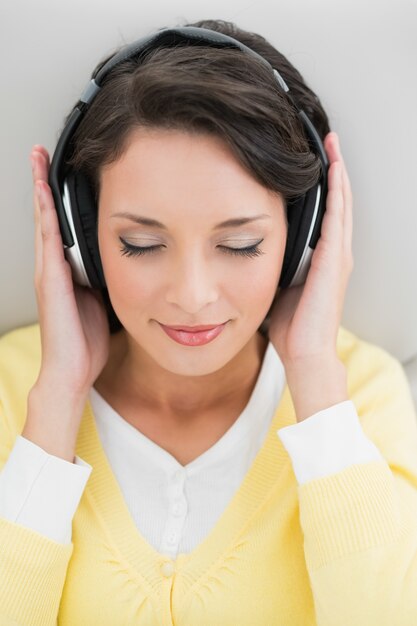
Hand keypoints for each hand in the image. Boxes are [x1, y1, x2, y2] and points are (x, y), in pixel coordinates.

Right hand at [30, 145, 109, 395]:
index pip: (62, 225)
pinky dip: (44, 213)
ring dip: (40, 188)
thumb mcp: (102, 299)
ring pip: (44, 220)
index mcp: (68, 269)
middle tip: (42, 152)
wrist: (72, 370)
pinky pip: (48, 239)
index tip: (60, 171)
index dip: (59, 198)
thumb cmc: (86, 340)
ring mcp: (49, 271)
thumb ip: (107, 277)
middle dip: (44, 182)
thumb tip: (128, 259)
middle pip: (48, 215)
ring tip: (38, 159)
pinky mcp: (50, 279)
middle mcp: (54, 266)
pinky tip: (43, 192)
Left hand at [268, 132, 352, 368]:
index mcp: (322, 258)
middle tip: (327, 139)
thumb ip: (272, 263)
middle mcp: (334, 253)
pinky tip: (333, 171)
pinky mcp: (334, 261)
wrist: (304, 353)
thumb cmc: (291, 326)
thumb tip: (250, 249)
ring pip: (340, 203)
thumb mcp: (278, 285)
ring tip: (332, 144)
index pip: (326, 212)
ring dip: (337, 172)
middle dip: (333, 168)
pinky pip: (336, 218)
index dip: (323, 185)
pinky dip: (336, 192)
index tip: (314, 160)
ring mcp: (338, 256)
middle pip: (337, 201)